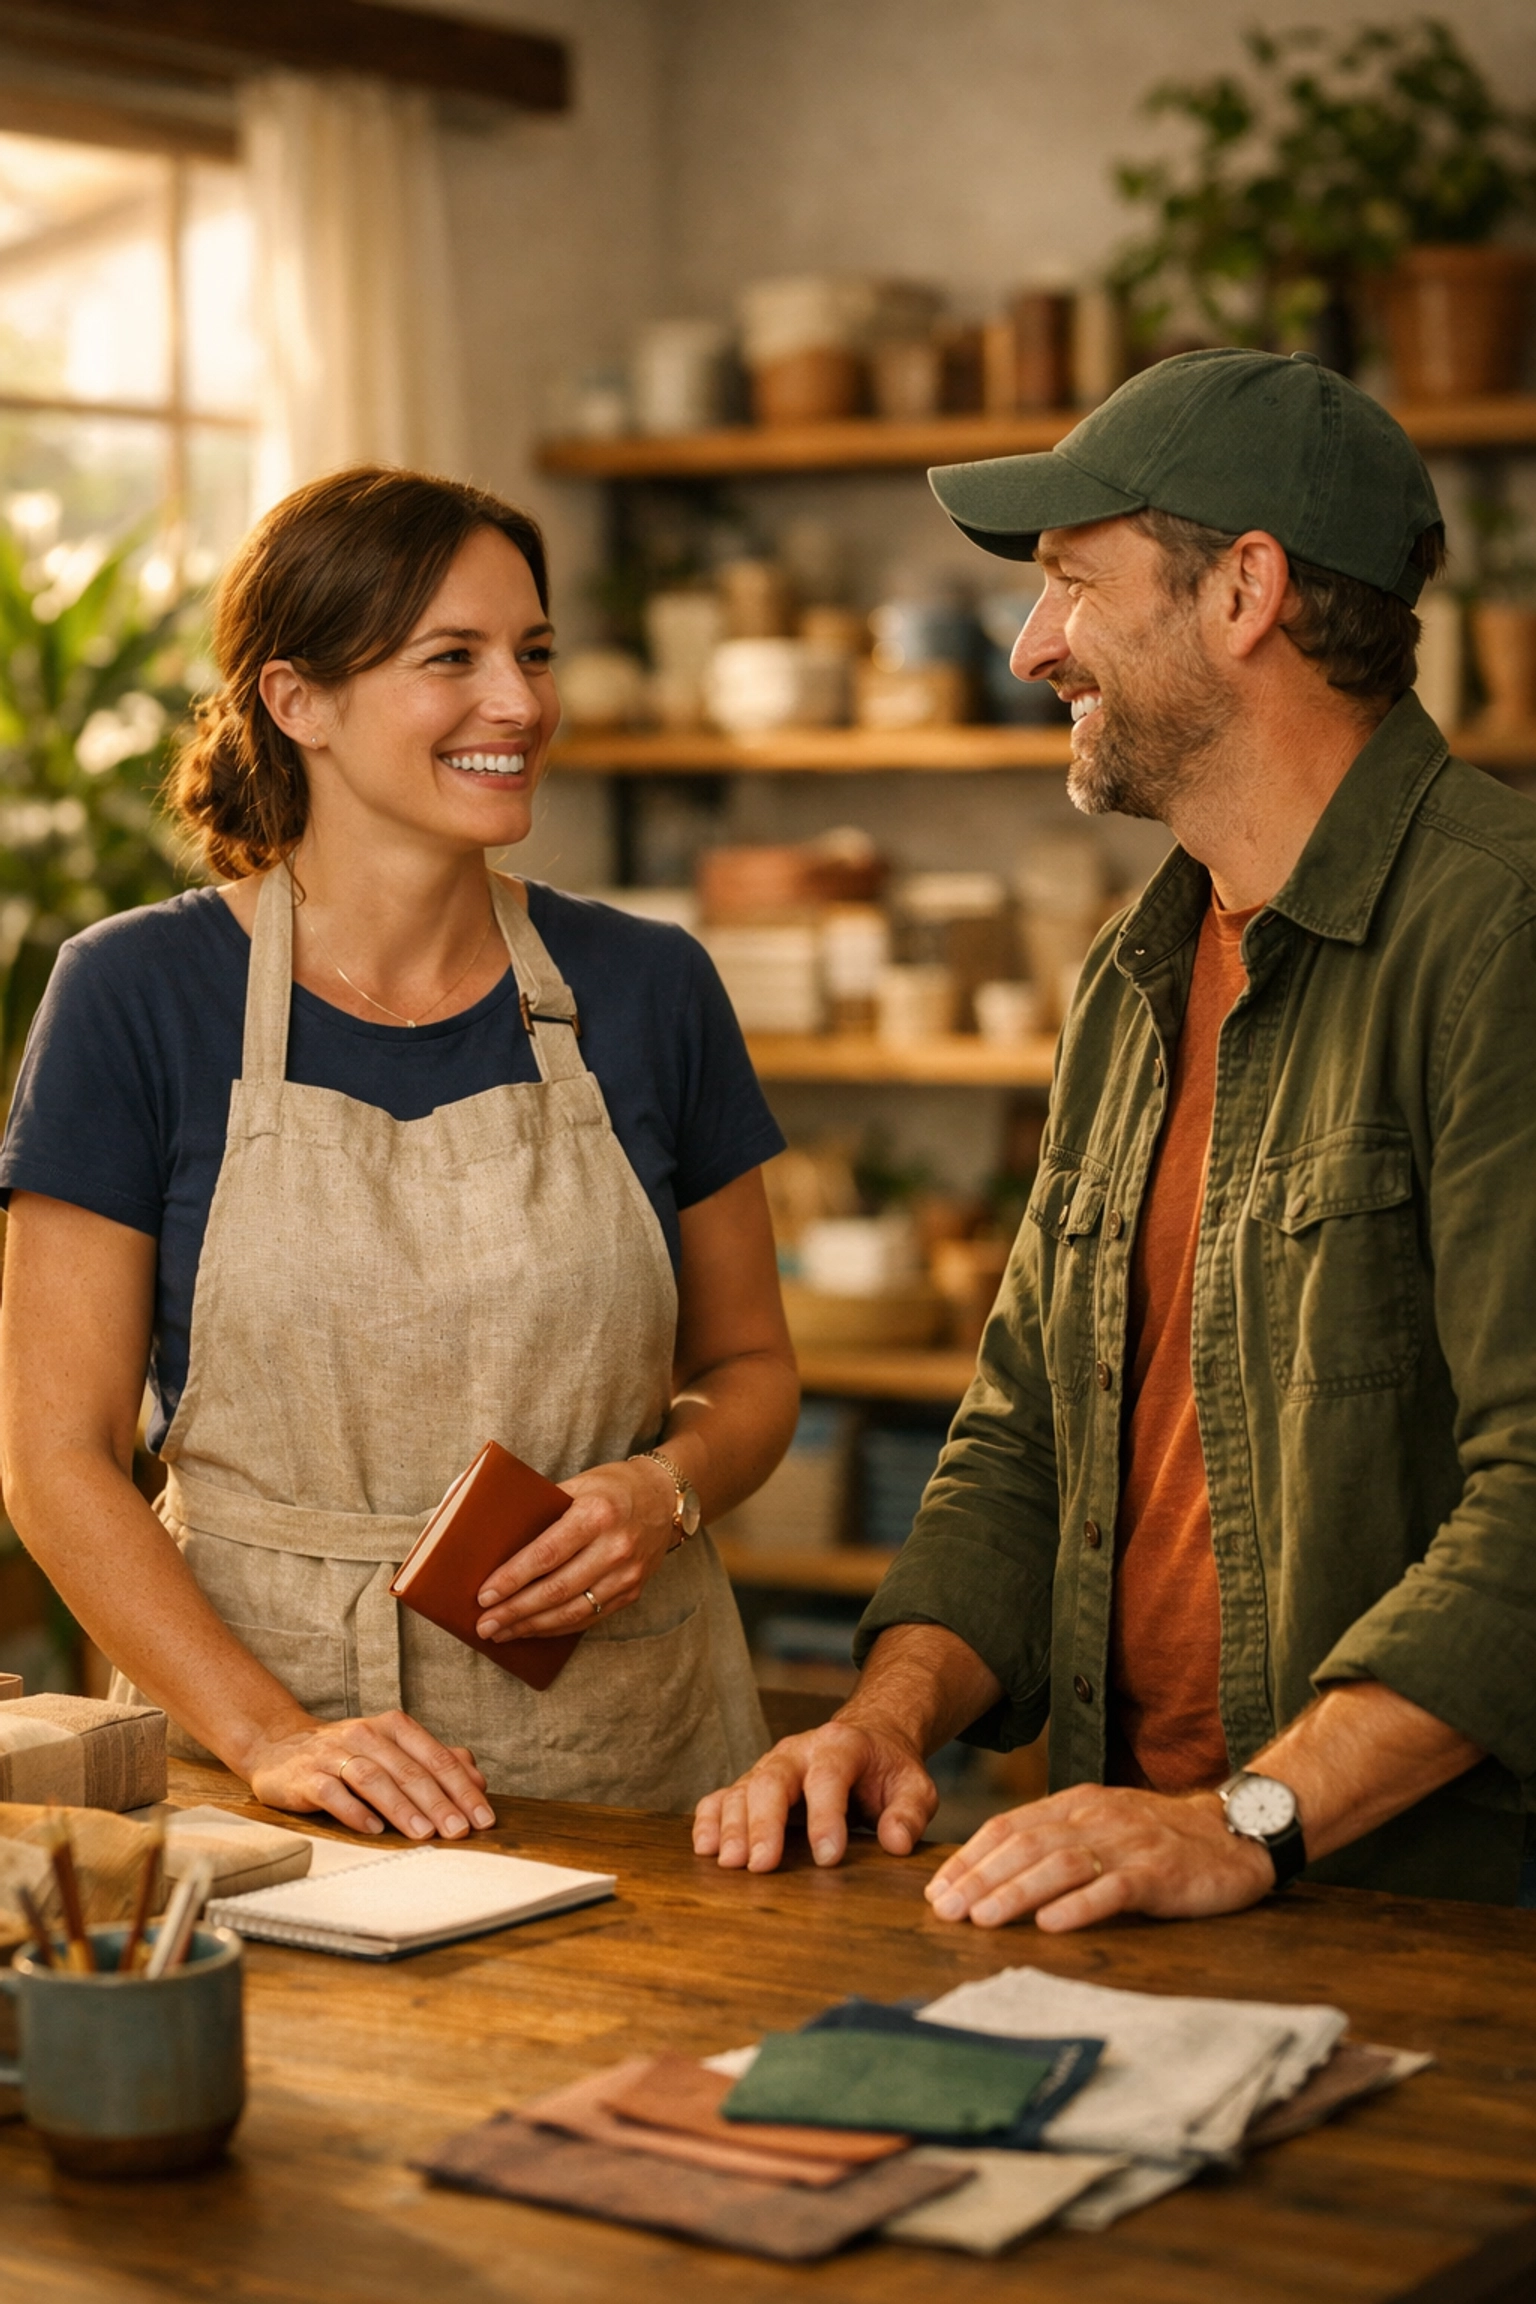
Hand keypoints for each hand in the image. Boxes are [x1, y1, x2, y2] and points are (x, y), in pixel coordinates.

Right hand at [246, 1712, 495, 1840]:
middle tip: (460, 1831)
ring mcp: (334, 1755)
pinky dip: (355, 1811)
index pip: (435, 1757)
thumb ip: (436, 1763)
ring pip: (374, 1780)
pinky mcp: (306, 1778)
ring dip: (402, 1808)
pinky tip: (374, 1830)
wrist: (280, 1749)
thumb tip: (478, 1781)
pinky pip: (332, 1794)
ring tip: (425, 1834)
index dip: (462, 1788)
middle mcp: (366, 1735)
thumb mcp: (394, 1751)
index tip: (483, 1818)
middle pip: (409, 1770)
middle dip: (439, 1802)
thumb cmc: (349, 1755)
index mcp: (393, 1727)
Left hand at [474, 1457, 678, 1638]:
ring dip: (532, 1626)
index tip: (484, 1595)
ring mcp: (627, 1574)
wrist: (666, 1498)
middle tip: (484, 1624)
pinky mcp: (632, 1592)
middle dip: (515, 1611)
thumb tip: (491, 1532)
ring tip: (501, 1633)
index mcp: (596, 1514)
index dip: (513, 1578)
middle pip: (556, 1589)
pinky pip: (589, 1618)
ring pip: (572, 1612)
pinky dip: (557, 1628)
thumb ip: (541, 1507)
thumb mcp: (578, 1484)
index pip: (546, 1554)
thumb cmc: (612, 1487)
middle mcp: (615, 1547)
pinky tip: (533, 1629)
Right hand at [693, 1718, 937, 1871]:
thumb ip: (909, 1813)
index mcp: (841, 1746)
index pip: (829, 1776)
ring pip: (743, 1789)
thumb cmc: (888, 1771)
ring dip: (732, 1826)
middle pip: (773, 1780)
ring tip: (728, 1863)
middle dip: (764, 1823)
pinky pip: (722, 1796)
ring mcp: (770, 1766)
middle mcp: (798, 1751)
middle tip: (760, 1865)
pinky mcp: (752, 1784)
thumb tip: (896, 1843)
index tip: (828, 1857)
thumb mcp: (914, 1787)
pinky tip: (705, 1848)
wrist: (867, 1742)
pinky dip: (710, 1820)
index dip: (826, 1816)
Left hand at [924, 1784, 1275, 1932]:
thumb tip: (990, 1873)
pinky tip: (1051, 1924)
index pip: (1010, 1826)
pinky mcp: (1161, 1872)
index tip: (937, 1890)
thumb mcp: (1101, 1826)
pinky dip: (1079, 1906)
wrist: (1234, 1832)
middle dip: (980, 1878)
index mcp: (1076, 1804)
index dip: (970, 1858)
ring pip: (1061, 1864)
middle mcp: (1097, 1817)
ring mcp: (1129, 1843)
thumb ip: (1055, 1841)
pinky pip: (1114, 1888)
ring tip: (983, 1918)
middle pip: (1026, 1845)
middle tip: (945, 1911)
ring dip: (1016, 1891)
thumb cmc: (1158, 1838)